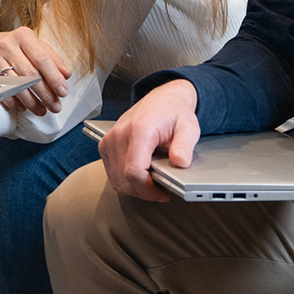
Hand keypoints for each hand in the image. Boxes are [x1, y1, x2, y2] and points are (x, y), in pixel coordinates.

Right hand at [0, 27, 71, 114]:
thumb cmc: (14, 48)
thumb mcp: (34, 47)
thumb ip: (52, 59)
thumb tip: (66, 74)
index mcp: (23, 36)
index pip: (42, 59)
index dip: (54, 78)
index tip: (63, 91)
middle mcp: (7, 46)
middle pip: (30, 75)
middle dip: (45, 94)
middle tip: (55, 105)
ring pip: (17, 86)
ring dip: (32, 102)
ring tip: (42, 109)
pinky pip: (3, 92)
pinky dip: (15, 103)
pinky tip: (25, 107)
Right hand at [99, 79, 199, 200]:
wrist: (162, 100)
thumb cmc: (174, 113)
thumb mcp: (188, 128)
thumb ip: (185, 146)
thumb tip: (180, 162)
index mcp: (139, 129)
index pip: (133, 171)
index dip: (148, 190)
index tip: (163, 193)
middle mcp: (119, 134)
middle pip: (124, 180)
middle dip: (144, 192)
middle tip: (162, 190)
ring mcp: (109, 140)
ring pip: (116, 180)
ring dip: (135, 188)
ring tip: (153, 182)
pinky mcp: (105, 146)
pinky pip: (112, 175)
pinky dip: (126, 181)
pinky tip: (142, 175)